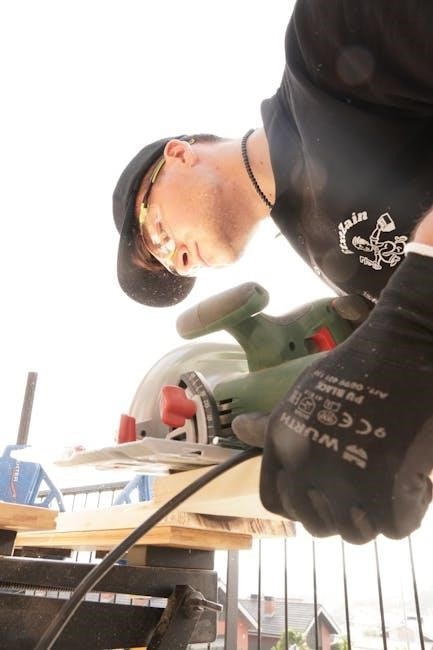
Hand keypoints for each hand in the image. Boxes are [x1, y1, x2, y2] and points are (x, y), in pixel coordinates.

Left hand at [235, 253, 432, 543]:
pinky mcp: (388, 494)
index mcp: (281, 446)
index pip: (277, 502)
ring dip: (372, 515)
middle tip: (362, 482)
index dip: (299, 500)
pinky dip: (406, 510)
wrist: (406, 350)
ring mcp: (345, 484)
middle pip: (317, 524)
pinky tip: (409, 479)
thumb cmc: (355, 369)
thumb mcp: (302, 393)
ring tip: (385, 478)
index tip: (322, 488)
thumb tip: (239, 428)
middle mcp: (306, 469)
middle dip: (338, 511)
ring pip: (356, 532)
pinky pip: (394, 527)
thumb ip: (272, 423)